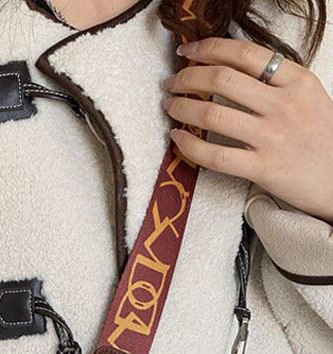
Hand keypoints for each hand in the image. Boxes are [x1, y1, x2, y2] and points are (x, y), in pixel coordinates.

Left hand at [162, 37, 332, 223]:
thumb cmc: (319, 136)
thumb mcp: (307, 96)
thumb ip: (274, 81)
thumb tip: (228, 67)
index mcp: (296, 81)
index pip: (245, 54)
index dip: (209, 49)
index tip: (187, 52)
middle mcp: (283, 105)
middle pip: (222, 79)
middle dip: (187, 78)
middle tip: (171, 83)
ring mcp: (271, 137)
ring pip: (212, 114)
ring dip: (182, 108)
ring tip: (170, 107)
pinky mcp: (261, 168)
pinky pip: (214, 155)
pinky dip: (189, 145)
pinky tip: (177, 138)